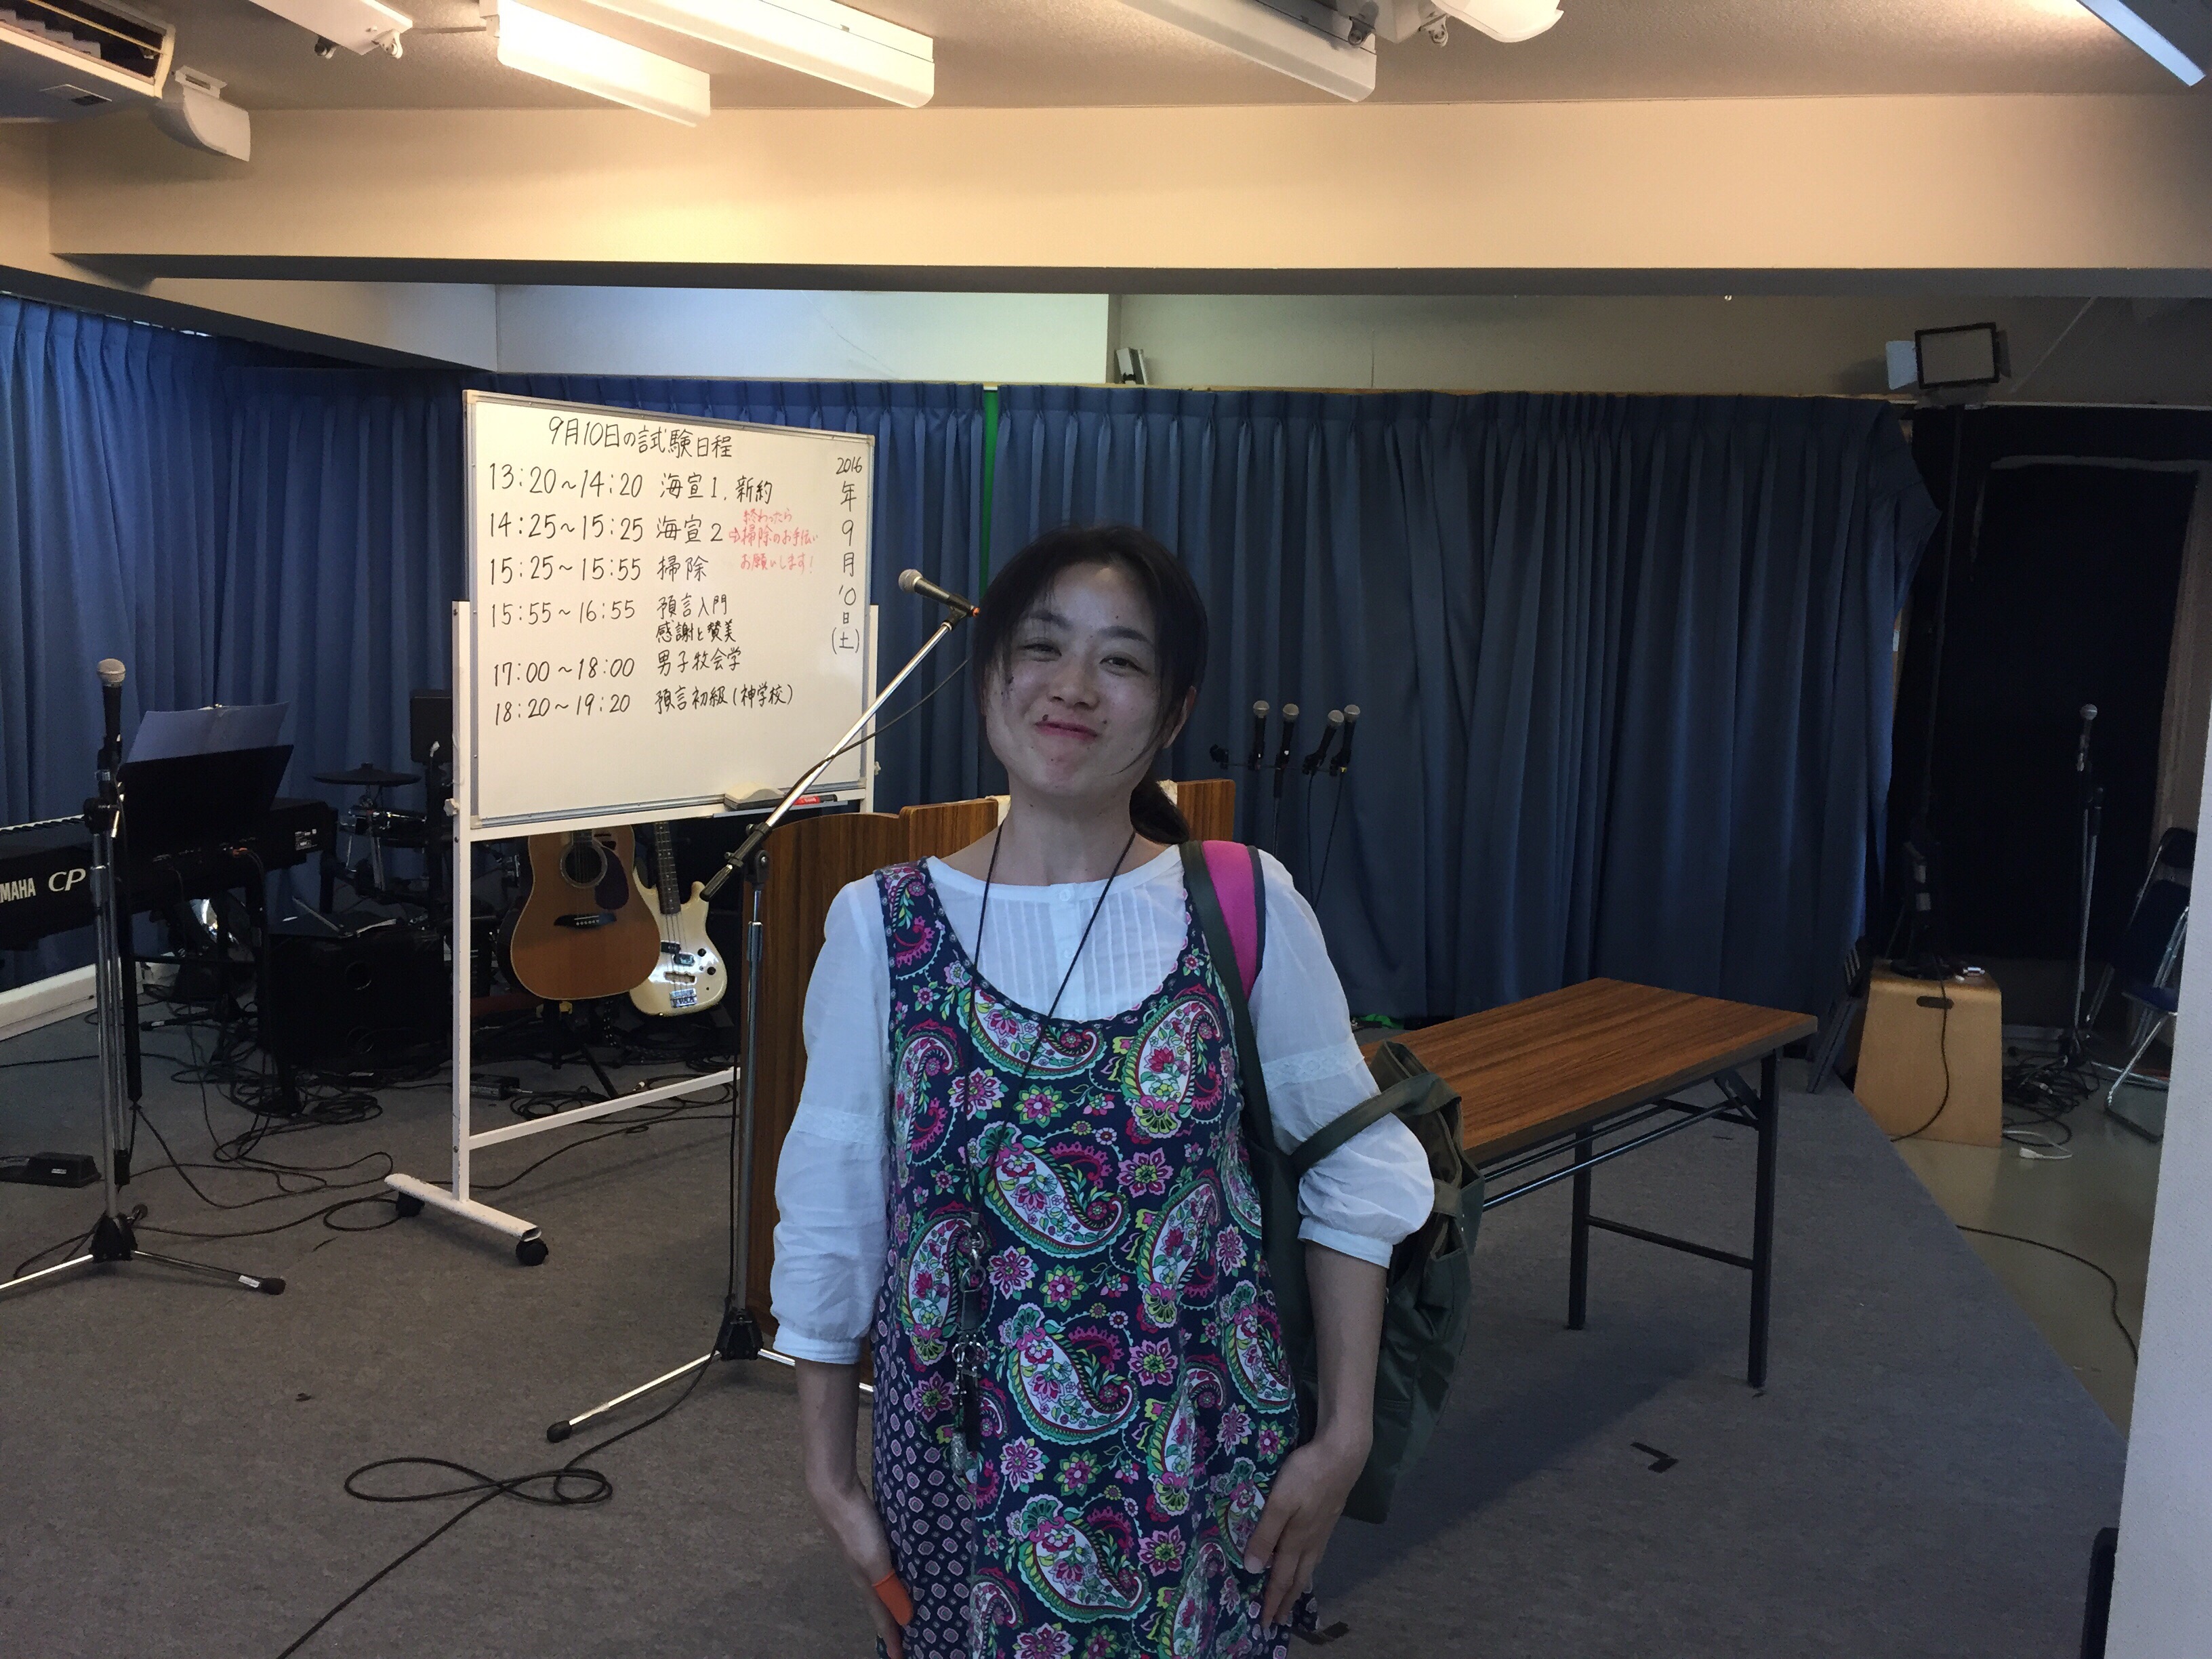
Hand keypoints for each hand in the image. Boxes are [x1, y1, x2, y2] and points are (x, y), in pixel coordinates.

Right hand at [809, 1478, 906, 1658]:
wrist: (833, 1490)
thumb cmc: (855, 1527)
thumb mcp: (876, 1562)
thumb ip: (890, 1589)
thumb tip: (905, 1619)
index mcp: (865, 1581)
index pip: (881, 1616)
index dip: (891, 1637)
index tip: (899, 1656)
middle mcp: (862, 1571)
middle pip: (879, 1603)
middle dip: (890, 1622)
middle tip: (903, 1637)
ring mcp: (862, 1552)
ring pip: (880, 1583)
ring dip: (891, 1597)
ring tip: (902, 1606)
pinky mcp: (865, 1535)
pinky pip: (881, 1563)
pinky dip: (891, 1573)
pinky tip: (897, 1567)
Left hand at [1243, 1428, 1369, 1628]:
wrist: (1342, 1453)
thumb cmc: (1307, 1474)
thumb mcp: (1280, 1502)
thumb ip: (1266, 1534)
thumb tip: (1253, 1569)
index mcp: (1297, 1540)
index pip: (1282, 1578)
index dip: (1273, 1601)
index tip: (1266, 1623)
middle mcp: (1312, 1540)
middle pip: (1298, 1577)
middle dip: (1287, 1599)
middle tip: (1279, 1619)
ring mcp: (1323, 1528)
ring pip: (1309, 1565)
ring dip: (1298, 1583)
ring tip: (1292, 1594)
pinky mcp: (1330, 1516)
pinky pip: (1316, 1551)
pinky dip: (1308, 1564)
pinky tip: (1307, 1557)